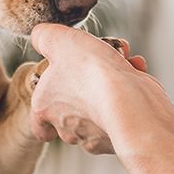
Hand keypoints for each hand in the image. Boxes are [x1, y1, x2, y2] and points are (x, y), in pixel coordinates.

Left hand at [28, 26, 158, 155]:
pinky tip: (134, 72)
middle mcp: (68, 127)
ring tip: (120, 61)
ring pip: (99, 106)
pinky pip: (123, 109)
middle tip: (96, 63)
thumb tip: (39, 37)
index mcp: (45, 108)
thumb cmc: (91, 73)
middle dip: (85, 82)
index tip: (56, 101)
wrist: (130, 100)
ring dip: (109, 82)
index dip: (45, 113)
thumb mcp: (58, 40)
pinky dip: (130, 89)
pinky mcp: (123, 134)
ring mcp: (95, 135)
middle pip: (70, 111)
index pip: (38, 124)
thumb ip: (43, 37)